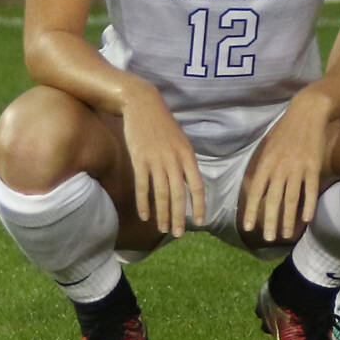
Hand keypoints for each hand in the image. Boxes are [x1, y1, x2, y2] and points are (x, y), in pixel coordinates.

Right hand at [122, 84, 204, 239]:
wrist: (142, 105)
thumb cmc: (162, 125)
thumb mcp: (180, 141)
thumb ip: (184, 162)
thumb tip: (188, 183)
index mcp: (188, 155)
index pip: (198, 185)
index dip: (200, 205)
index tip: (201, 221)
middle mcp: (174, 159)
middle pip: (179, 194)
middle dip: (180, 216)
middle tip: (178, 234)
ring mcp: (156, 160)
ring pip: (161, 194)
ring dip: (162, 214)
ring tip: (162, 229)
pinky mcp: (139, 160)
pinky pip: (143, 186)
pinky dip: (144, 203)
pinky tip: (145, 216)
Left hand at [241, 92, 334, 242]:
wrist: (308, 112)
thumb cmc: (286, 130)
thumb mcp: (268, 146)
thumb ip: (263, 167)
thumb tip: (255, 187)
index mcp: (266, 163)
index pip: (256, 192)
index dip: (251, 211)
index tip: (248, 228)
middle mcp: (280, 167)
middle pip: (273, 200)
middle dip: (270, 221)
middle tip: (268, 239)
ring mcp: (298, 168)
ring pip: (291, 199)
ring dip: (288, 219)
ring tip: (285, 235)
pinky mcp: (314, 166)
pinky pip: (310, 189)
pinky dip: (308, 205)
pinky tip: (306, 219)